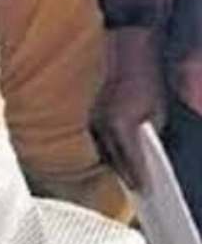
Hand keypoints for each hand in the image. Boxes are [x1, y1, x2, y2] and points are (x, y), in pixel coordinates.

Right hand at [92, 28, 166, 190]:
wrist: (124, 53)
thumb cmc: (145, 80)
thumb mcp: (158, 110)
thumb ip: (151, 134)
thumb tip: (148, 153)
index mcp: (119, 125)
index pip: (129, 161)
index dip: (138, 177)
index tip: (145, 190)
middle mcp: (100, 124)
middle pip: (111, 160)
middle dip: (124, 174)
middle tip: (137, 187)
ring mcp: (90, 118)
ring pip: (99, 149)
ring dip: (112, 161)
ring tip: (125, 173)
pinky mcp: (85, 113)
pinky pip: (93, 137)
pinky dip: (103, 146)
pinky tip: (112, 152)